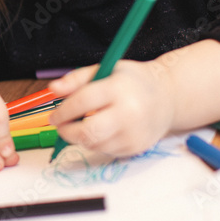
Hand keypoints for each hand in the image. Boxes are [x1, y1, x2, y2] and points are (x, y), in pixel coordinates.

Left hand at [47, 59, 176, 155]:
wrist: (167, 97)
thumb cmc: (132, 81)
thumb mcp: (106, 69)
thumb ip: (77, 79)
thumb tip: (52, 89)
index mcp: (119, 89)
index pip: (83, 102)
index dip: (63, 111)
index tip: (54, 116)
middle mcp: (129, 113)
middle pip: (88, 132)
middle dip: (67, 132)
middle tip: (61, 127)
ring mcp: (134, 133)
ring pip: (94, 144)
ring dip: (81, 138)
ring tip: (83, 124)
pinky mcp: (136, 148)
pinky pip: (106, 151)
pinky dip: (97, 143)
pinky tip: (103, 130)